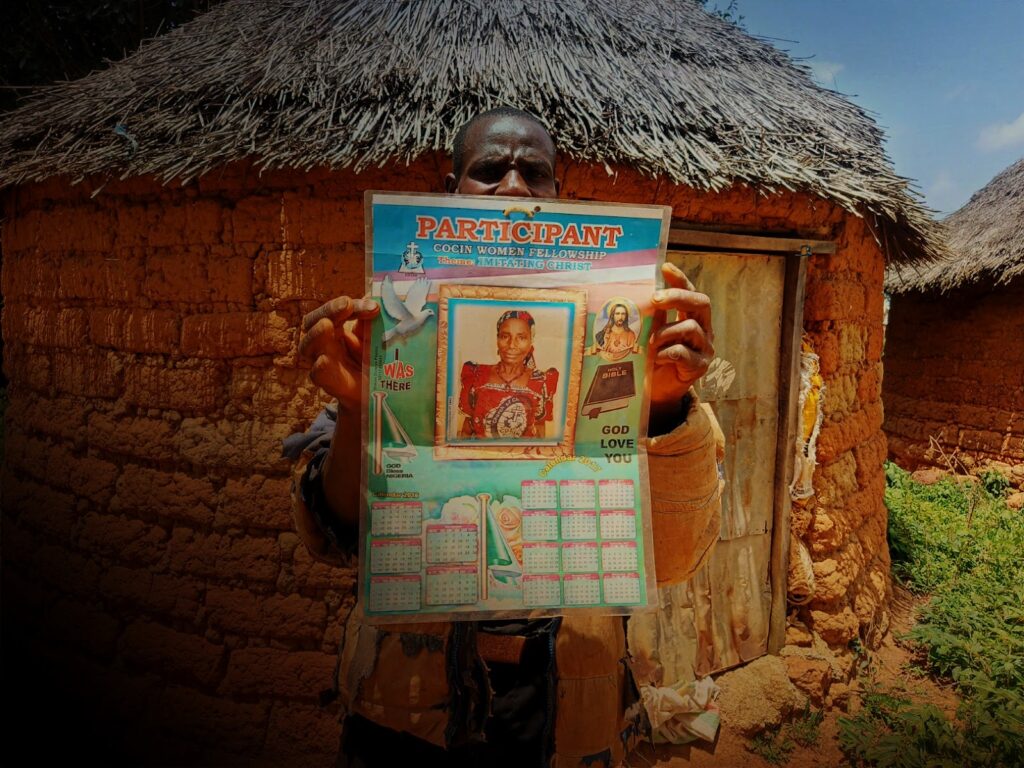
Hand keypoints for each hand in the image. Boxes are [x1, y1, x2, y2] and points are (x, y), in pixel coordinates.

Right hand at [298, 296, 378, 411]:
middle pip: (314, 321)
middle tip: (346, 304)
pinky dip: (320, 366)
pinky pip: (317, 373)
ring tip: (327, 325)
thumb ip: (371, 323)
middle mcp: (322, 340)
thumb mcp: (373, 338)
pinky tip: (324, 360)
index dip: (354, 306)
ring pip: (308, 345)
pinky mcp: (325, 380)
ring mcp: (321, 360)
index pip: (338, 309)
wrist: (373, 391)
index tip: (374, 307)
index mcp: (334, 325)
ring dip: (317, 334)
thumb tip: (377, 298)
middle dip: (329, 310)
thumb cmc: (369, 358)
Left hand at [649, 263, 714, 409]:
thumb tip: (636, 292)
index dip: (680, 278)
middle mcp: (703, 329)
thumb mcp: (653, 332)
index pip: (690, 290)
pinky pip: (684, 353)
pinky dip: (667, 353)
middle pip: (700, 303)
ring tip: (651, 342)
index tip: (665, 267)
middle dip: (678, 297)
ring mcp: (704, 348)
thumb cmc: (654, 358)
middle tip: (656, 299)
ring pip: (690, 328)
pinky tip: (657, 358)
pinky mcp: (699, 367)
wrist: (658, 392)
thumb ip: (653, 315)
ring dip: (666, 332)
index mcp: (692, 316)